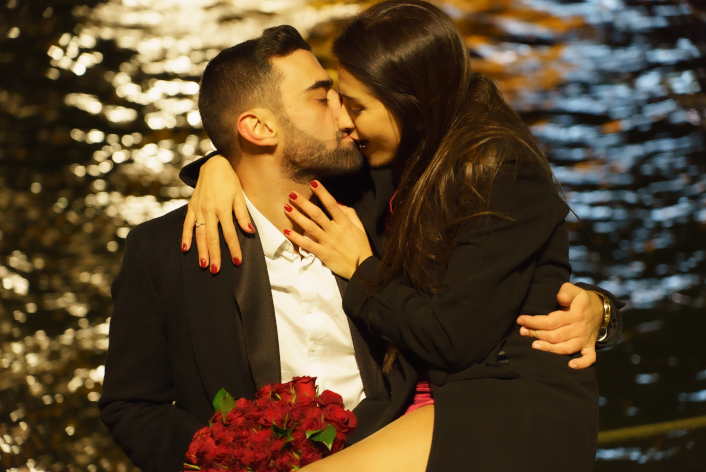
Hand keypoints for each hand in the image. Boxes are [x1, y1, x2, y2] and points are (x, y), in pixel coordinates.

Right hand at [181, 155, 253, 272]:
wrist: (213, 165)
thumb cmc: (229, 180)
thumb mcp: (239, 195)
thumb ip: (242, 214)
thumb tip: (249, 231)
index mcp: (223, 208)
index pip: (229, 233)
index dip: (233, 248)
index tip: (236, 261)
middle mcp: (209, 211)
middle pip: (212, 237)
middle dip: (214, 255)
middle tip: (216, 270)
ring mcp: (198, 209)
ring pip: (199, 234)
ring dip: (201, 250)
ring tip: (203, 264)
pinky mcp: (191, 207)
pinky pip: (187, 224)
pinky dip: (185, 236)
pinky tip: (185, 249)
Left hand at [283, 181, 372, 278]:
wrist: (362, 269)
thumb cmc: (361, 247)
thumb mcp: (360, 228)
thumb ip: (350, 214)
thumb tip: (338, 203)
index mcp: (344, 223)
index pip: (331, 204)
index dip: (322, 193)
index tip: (313, 183)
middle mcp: (334, 230)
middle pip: (317, 214)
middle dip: (304, 203)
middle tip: (292, 194)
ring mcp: (327, 242)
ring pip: (310, 227)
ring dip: (297, 216)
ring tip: (286, 207)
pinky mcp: (322, 253)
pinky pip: (307, 244)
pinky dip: (296, 238)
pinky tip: (286, 230)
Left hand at [516, 283, 603, 368]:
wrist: (600, 308)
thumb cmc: (580, 299)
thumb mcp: (574, 290)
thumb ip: (566, 291)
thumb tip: (560, 298)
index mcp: (575, 314)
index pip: (551, 321)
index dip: (534, 322)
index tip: (521, 320)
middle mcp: (579, 328)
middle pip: (555, 335)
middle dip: (536, 334)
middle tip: (522, 332)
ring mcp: (585, 339)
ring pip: (567, 348)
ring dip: (550, 348)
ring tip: (534, 346)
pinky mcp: (590, 346)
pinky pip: (589, 358)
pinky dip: (582, 363)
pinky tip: (570, 365)